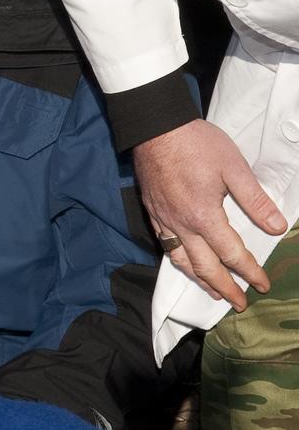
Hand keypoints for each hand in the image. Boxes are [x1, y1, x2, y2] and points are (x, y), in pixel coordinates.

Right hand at [134, 118, 287, 309]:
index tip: (262, 284)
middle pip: (204, 266)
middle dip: (224, 287)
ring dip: (199, 279)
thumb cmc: (196, 144)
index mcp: (204, 216)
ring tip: (212, 291)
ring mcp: (163, 218)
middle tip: (238, 302)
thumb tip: (277, 227)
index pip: (232, 254)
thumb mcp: (234, 168)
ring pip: (180, 260)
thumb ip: (255, 201)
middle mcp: (181, 224)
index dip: (249, 272)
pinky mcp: (152, 210)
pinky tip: (183, 259)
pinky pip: (164, 243)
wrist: (155, 127)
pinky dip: (177, 259)